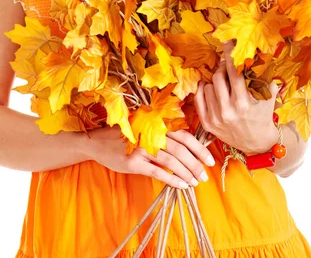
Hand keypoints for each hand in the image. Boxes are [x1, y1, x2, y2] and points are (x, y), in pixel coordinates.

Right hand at [80, 124, 214, 189]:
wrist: (100, 142)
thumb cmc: (127, 135)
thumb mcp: (147, 128)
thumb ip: (165, 133)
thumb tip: (191, 147)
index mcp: (158, 124)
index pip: (185, 135)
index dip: (199, 148)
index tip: (210, 160)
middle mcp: (152, 134)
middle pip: (181, 150)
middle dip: (196, 164)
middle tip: (204, 176)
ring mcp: (143, 148)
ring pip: (171, 162)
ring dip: (186, 173)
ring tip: (194, 182)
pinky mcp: (134, 163)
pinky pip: (158, 172)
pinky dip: (172, 180)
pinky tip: (181, 185)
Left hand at [194, 40, 279, 154]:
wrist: (257, 143)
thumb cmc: (263, 116)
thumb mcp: (268, 97)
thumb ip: (264, 77)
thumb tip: (261, 55)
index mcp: (244, 103)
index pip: (234, 72)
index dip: (229, 55)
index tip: (226, 41)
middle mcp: (228, 110)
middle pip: (218, 77)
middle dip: (222, 66)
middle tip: (225, 63)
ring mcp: (216, 118)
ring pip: (208, 86)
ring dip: (215, 80)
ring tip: (223, 81)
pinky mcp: (207, 123)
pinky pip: (199, 98)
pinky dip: (203, 88)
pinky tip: (209, 86)